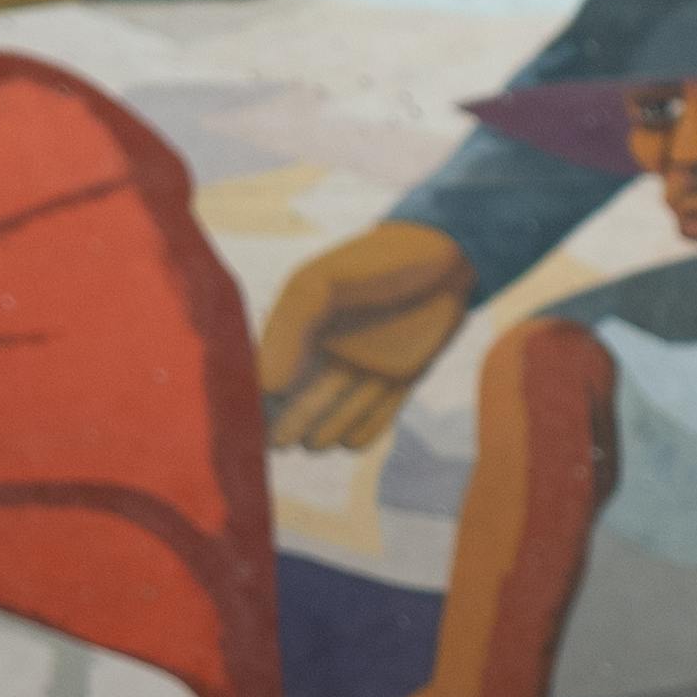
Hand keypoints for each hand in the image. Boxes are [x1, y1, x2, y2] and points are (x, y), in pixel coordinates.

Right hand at [256, 218, 481, 450]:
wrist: (446, 255)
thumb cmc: (377, 265)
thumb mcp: (323, 285)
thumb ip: (291, 330)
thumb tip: (267, 386)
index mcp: (295, 330)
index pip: (262, 377)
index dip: (254, 404)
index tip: (251, 424)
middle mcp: (323, 354)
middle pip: (292, 409)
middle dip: (284, 427)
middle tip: (281, 440)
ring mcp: (360, 369)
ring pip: (331, 422)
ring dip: (324, 431)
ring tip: (315, 436)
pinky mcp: (396, 382)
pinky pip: (371, 424)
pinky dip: (362, 431)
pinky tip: (354, 430)